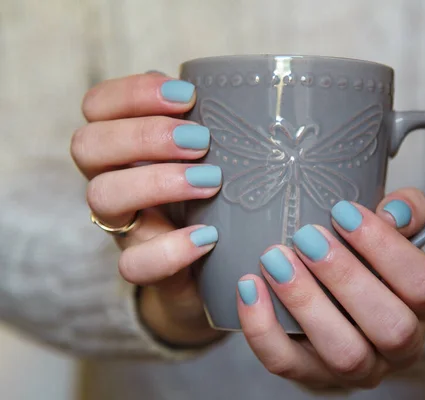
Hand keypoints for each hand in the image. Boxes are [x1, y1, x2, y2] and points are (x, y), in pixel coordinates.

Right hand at [71, 73, 223, 345]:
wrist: (217, 268)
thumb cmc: (217, 199)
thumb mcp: (214, 158)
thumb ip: (213, 127)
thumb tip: (247, 96)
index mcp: (125, 146)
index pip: (97, 106)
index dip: (132, 93)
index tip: (188, 95)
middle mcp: (113, 180)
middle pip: (87, 145)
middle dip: (144, 135)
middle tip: (200, 141)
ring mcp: (123, 225)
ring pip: (101, 196)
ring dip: (157, 181)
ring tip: (211, 181)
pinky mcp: (141, 267)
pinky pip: (133, 264)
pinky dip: (171, 249)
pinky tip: (209, 237)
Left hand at [237, 189, 424, 390]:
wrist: (333, 297)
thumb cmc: (366, 259)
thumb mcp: (390, 230)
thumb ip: (406, 211)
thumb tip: (395, 212)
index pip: (424, 285)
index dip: (387, 248)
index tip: (343, 212)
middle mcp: (402, 346)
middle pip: (391, 327)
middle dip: (345, 277)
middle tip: (307, 237)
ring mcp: (360, 368)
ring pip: (344, 353)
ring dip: (306, 303)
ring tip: (276, 259)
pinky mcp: (313, 376)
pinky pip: (288, 363)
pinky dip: (264, 328)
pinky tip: (250, 286)